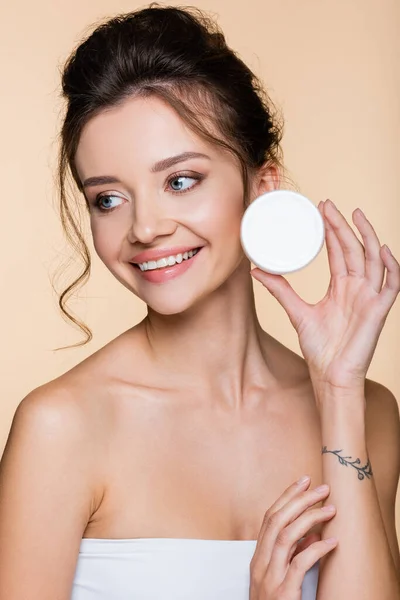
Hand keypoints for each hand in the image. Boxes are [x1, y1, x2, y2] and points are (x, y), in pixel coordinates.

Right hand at [249, 477, 336, 599]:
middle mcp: (260, 563)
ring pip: (286, 536)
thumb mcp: (278, 578)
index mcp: (258, 557)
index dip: (286, 496)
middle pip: (276, 520)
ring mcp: (270, 578)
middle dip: (299, 500)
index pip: (269, 517)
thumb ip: (290, 555)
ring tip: (330, 509)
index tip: (303, 480)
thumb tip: (311, 533)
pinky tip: (332, 542)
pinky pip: (299, 564)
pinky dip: (316, 549)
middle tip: (322, 488)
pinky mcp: (283, 593)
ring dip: (310, 519)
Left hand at [251, 199, 399, 392]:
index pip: (339, 252)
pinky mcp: (379, 310)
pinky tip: (382, 249)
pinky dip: (391, 267)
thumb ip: (280, 290)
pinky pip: (391, 284)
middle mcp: (358, 288)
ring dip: (366, 236)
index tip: (322, 210)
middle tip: (328, 205)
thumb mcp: (297, 312)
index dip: (333, 230)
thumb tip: (256, 270)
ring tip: (355, 214)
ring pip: (373, 260)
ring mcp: (370, 297)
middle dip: (343, 226)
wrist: (330, 375)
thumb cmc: (319, 347)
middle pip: (353, 249)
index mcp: (341, 287)